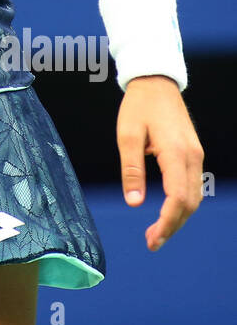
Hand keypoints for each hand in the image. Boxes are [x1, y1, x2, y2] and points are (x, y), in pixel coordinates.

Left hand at [116, 76, 203, 250]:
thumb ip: (131, 170)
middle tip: (152, 242)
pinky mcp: (194, 154)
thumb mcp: (127, 136)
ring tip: (157, 232)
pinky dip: (183, 204)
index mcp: (176, 152)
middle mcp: (192, 157)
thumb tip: (134, 203)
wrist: (156, 82)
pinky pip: (193, 186)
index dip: (167, 222)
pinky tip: (167, 211)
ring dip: (179, 217)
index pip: (178, 198)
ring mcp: (196, 155)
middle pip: (190, 203)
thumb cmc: (138, 106)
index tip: (153, 239)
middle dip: (173, 226)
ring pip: (195, 197)